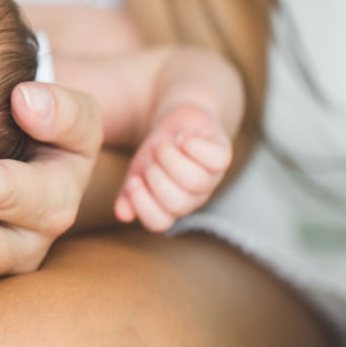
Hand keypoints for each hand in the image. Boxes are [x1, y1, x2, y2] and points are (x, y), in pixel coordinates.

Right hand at [114, 102, 231, 231]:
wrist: (177, 124)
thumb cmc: (156, 153)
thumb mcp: (137, 172)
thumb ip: (128, 194)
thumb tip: (123, 215)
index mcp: (169, 206)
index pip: (158, 222)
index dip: (143, 204)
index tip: (133, 180)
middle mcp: (193, 197)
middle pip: (177, 204)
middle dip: (157, 177)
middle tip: (151, 158)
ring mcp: (210, 178)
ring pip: (195, 181)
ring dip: (171, 157)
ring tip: (163, 144)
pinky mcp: (222, 156)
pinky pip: (216, 159)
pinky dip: (194, 146)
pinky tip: (182, 138)